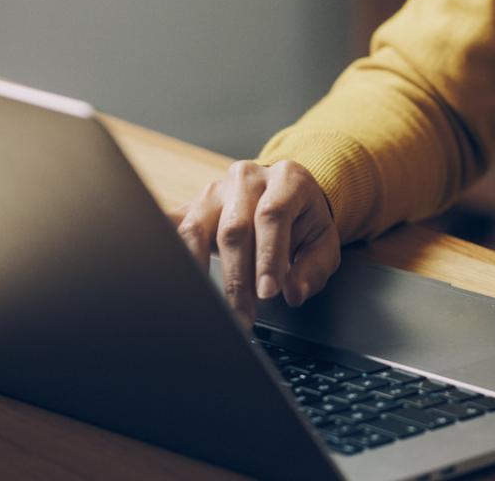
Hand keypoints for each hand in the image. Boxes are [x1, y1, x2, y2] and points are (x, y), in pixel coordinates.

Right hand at [168, 159, 341, 325]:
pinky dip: (171, 255)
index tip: (268, 293)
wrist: (283, 196)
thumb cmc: (303, 221)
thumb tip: (294, 293)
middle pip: (234, 228)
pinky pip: (172, 230)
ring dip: (202, 273)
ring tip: (213, 308)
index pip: (272, 215)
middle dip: (238, 277)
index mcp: (286, 179)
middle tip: (243, 315)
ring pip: (196, 230)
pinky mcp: (190, 206)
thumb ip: (313, 268)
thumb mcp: (323, 240)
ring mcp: (214, 191)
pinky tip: (176, 281)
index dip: (268, 257)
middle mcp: (247, 178)